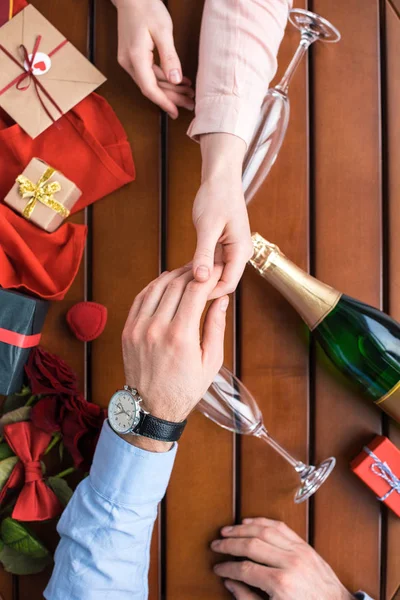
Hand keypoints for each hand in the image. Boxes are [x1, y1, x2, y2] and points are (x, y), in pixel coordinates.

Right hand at [114, 0, 194, 117]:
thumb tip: (176, 80)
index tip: (176, 113)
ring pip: (151, 82)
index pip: (149, 88)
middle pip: (151, 88)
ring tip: (189, 93)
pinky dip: (164, 79)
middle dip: (172, 98)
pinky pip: (149, 74)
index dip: (164, 103)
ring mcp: (128, 61)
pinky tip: (179, 81)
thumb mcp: (163, 31)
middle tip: (190, 104)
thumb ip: (170, 57)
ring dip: (170, 89)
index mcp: (135, 58)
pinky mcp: (132, 57)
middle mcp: (128, 63)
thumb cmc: (146, 7)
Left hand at [122, 264, 227, 425]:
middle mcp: (156, 328)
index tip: (219, 271)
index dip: (210, 277)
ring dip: (174, 275)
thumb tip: (222, 298)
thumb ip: (216, 326)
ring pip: (157, 287)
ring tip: (189, 272)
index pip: (195, 291)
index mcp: (180, 337)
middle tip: (206, 269)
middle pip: (176, 284)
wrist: (151, 408)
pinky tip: (166, 282)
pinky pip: (141, 298)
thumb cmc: (185, 388)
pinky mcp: (127, 330)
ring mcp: (138, 328)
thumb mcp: (211, 362)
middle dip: (194, 272)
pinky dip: (155, 285)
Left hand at [193, 134, 252, 298]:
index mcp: (241, 251)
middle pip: (222, 281)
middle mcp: (240, 254)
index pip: (228, 283)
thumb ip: (204, 253)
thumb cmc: (216, 196)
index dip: (208, 292)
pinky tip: (183, 270)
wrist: (221, 177)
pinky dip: (199, 268)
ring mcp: (232, 250)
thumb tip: (201, 278)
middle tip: (179, 290)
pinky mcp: (224, 247)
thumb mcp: (207, 226)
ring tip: (179, 282)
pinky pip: (212, 264)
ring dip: (199, 278)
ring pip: (216, 274)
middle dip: (203, 287)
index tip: (187, 295)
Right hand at [211, 518, 353, 599]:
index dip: (227, 567)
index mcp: (280, 584)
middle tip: (215, 545)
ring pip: (264, 531)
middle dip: (229, 544)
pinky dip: (263, 522)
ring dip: (242, 528)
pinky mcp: (304, 545)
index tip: (218, 567)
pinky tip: (249, 522)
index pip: (244, 569)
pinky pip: (281, 527)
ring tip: (227, 530)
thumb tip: (230, 582)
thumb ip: (249, 598)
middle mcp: (289, 563)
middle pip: (251, 545)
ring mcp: (298, 551)